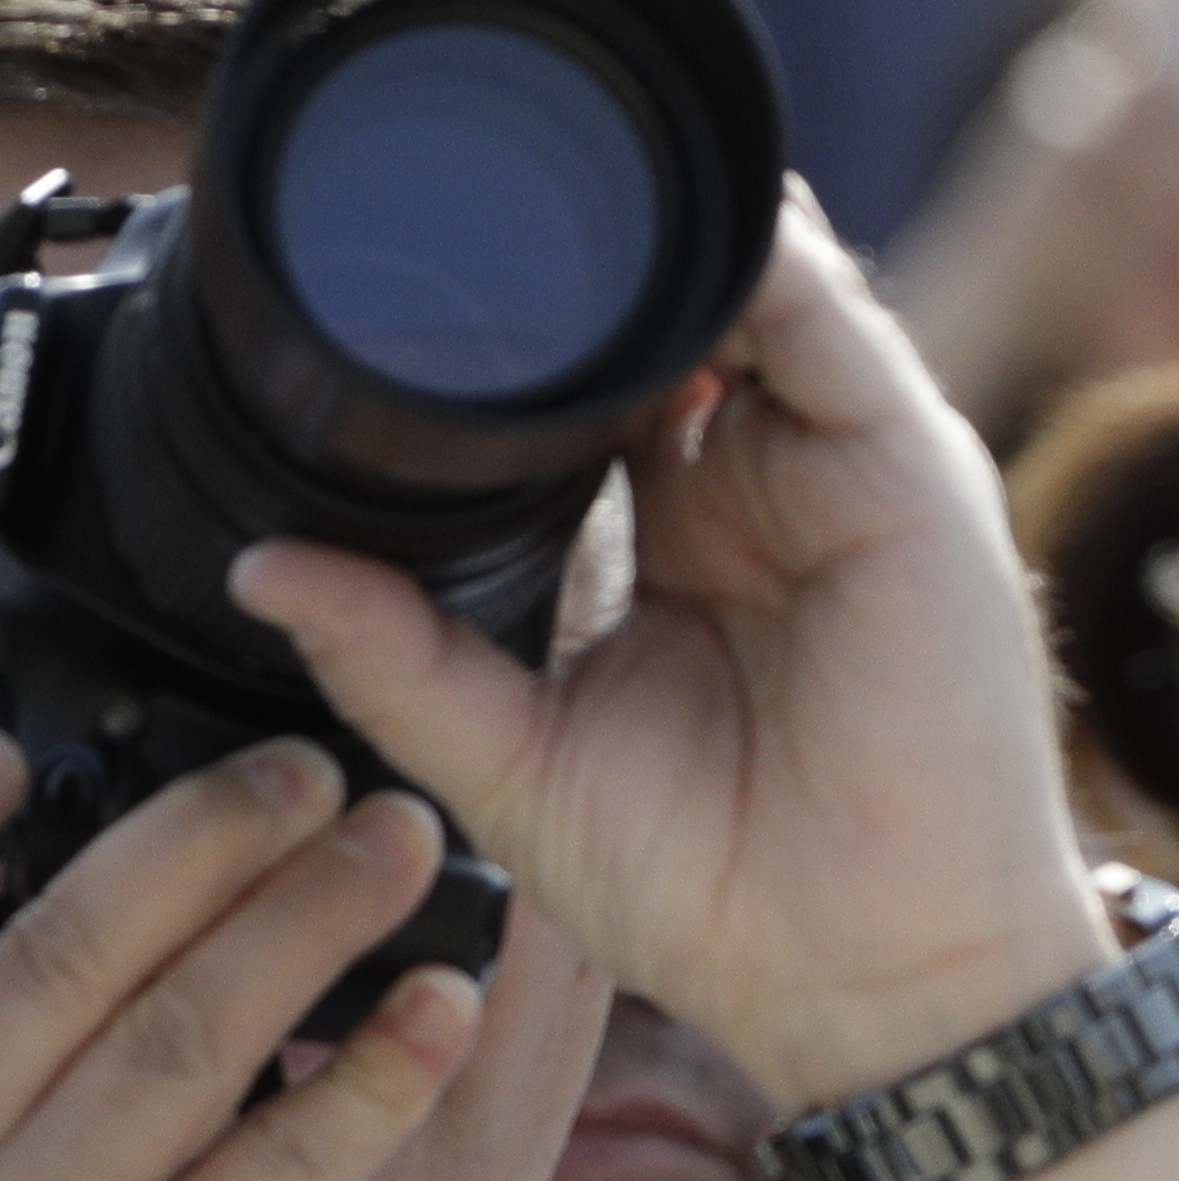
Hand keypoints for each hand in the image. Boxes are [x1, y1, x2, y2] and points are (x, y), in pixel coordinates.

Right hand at [0, 742, 479, 1180]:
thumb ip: (30, 1076)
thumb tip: (88, 890)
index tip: (41, 735)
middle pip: (62, 956)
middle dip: (195, 841)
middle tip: (310, 766)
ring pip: (177, 1037)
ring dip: (305, 921)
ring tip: (400, 841)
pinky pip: (279, 1163)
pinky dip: (375, 1070)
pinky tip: (445, 1002)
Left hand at [228, 192, 1112, 1119]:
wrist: (869, 976)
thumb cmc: (726, 899)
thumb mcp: (516, 767)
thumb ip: (400, 663)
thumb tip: (264, 567)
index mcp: (690, 544)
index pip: (606, 387)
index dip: (527, 334)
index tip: (418, 285)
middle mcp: (772, 493)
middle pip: (683, 319)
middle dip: (593, 266)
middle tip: (470, 225)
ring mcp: (846, 478)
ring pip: (758, 295)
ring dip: (667, 240)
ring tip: (556, 204)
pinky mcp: (912, 478)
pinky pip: (836, 330)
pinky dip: (762, 262)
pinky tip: (677, 238)